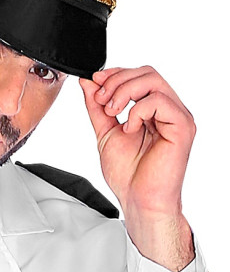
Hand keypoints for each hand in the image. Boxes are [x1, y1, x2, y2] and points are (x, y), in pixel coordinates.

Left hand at [80, 66, 194, 270]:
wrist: (137, 199)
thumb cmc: (126, 171)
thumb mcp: (104, 130)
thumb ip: (97, 106)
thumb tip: (88, 82)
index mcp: (152, 109)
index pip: (139, 74)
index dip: (115, 73)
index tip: (95, 81)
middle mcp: (168, 110)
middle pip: (146, 72)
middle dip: (117, 81)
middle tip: (101, 100)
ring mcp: (177, 117)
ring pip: (153, 81)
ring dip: (124, 92)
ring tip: (111, 112)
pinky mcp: (182, 128)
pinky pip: (159, 102)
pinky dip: (137, 111)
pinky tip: (129, 128)